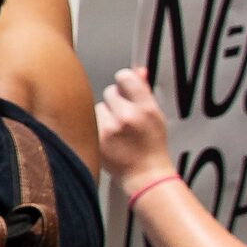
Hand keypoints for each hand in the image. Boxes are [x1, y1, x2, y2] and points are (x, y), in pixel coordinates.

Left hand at [95, 67, 174, 195]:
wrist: (145, 175)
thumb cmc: (152, 148)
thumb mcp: (157, 117)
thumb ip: (145, 92)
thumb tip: (138, 71)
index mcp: (147, 109)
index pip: (126, 77)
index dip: (124, 81)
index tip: (125, 86)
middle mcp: (128, 117)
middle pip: (110, 91)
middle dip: (115, 101)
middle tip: (125, 117)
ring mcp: (110, 128)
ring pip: (98, 106)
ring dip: (104, 115)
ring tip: (117, 130)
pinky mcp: (96, 139)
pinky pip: (90, 121)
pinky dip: (96, 127)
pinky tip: (109, 138)